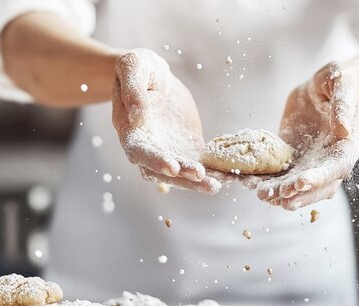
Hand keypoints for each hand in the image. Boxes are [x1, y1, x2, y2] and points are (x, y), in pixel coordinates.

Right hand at [112, 49, 220, 193]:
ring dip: (196, 181)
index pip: (139, 151)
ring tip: (217, 185)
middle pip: (161, 170)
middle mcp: (147, 147)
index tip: (172, 167)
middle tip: (203, 178)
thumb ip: (133, 90)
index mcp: (130, 130)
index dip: (155, 161)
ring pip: (180, 173)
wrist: (155, 76)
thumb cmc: (140, 68)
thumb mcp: (133, 67)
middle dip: (181, 177)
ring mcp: (167, 150)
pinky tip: (228, 177)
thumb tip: (136, 116)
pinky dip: (211, 172)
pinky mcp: (185, 147)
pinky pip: (197, 163)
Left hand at [256, 62, 358, 209]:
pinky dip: (270, 182)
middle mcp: (333, 159)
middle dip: (301, 194)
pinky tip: (252, 184)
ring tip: (263, 195)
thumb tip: (344, 129)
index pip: (337, 167)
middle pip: (321, 186)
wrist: (319, 87)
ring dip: (283, 193)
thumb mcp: (341, 80)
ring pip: (301, 187)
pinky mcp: (295, 160)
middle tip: (279, 197)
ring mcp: (314, 163)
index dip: (321, 177)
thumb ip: (344, 102)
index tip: (302, 183)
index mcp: (349, 144)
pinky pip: (283, 175)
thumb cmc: (335, 80)